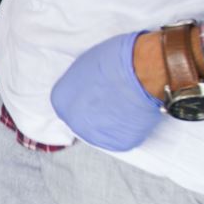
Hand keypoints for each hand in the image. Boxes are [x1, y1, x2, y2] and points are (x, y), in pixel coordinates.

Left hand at [51, 31, 163, 151]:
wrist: (143, 72)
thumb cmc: (117, 60)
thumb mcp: (85, 64)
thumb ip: (79, 82)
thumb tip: (86, 87)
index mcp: (60, 100)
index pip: (68, 104)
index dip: (86, 97)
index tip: (97, 93)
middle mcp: (73, 122)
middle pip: (83, 120)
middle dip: (97, 112)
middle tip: (113, 99)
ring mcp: (94, 136)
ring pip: (102, 131)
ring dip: (111, 122)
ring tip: (125, 104)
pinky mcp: (118, 144)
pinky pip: (122, 137)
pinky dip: (129, 128)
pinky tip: (134, 113)